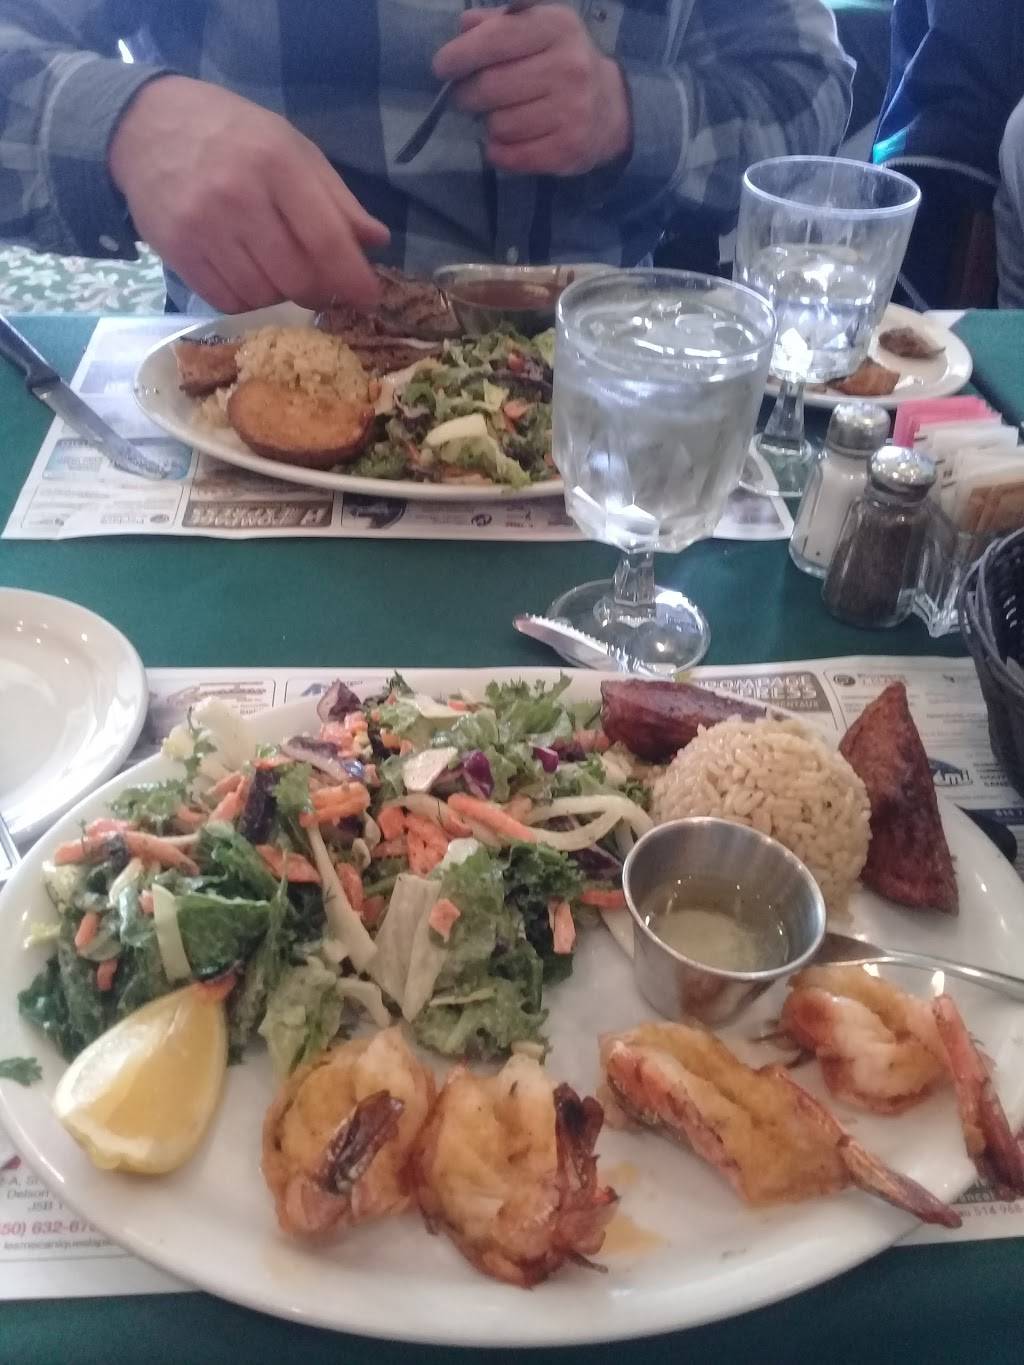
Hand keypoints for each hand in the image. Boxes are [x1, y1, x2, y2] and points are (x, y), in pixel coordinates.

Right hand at [108, 76, 389, 312]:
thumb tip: (377, 241)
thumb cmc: (232, 135)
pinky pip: (227, 302)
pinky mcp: (177, 251)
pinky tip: (247, 274)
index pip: (326, 239)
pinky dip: (246, 299)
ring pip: (262, 296)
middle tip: (319, 283)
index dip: (352, 278)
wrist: (145, 125)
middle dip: (317, 290)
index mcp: (276, 163)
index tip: (368, 297)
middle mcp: (238, 195)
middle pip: (296, 278)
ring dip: (280, 294)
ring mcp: (203, 226)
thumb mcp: (291, 148)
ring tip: (275, 268)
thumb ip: (336, 198)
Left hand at [434, 4, 631, 176]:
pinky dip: (498, 152)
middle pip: (490, 87)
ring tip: (501, 116)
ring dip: (489, 124)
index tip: (442, 67)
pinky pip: (510, 156)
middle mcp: (568, 67)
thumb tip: (464, 28)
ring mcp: (571, 112)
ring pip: (498, 125)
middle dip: (467, 94)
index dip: (461, 55)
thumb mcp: (537, 29)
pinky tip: (506, 142)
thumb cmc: (561, 63)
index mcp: (557, 27)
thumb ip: (499, 24)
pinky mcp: (567, 150)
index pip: (496, 40)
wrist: (610, 109)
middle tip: (466, 97)